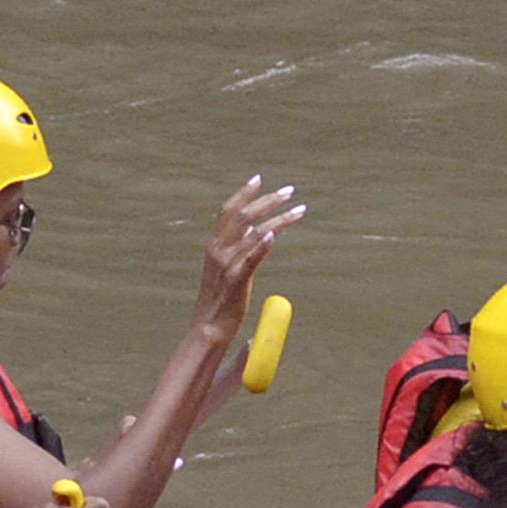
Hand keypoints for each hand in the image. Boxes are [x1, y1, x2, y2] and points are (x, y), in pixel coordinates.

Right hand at [191, 175, 305, 347]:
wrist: (208, 328)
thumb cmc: (220, 302)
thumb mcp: (225, 269)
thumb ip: (236, 249)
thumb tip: (251, 231)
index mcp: (214, 246)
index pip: (228, 211)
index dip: (242, 193)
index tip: (258, 178)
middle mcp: (218, 251)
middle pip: (244, 216)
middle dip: (268, 200)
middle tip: (289, 191)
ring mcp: (227, 265)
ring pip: (254, 234)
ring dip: (279, 219)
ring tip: (298, 210)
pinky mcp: (236, 281)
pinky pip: (250, 260)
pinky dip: (262, 245)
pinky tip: (275, 235)